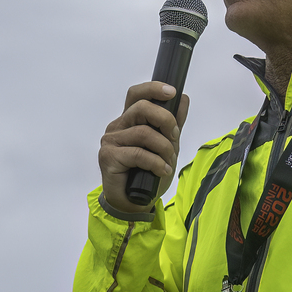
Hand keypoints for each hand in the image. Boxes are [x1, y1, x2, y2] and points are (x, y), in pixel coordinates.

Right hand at [97, 81, 189, 217]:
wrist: (135, 203)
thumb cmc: (147, 175)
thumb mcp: (167, 147)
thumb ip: (173, 124)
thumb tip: (183, 98)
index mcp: (128, 121)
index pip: (136, 94)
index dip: (153, 88)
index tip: (172, 92)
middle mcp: (117, 127)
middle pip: (141, 108)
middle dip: (165, 120)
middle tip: (174, 137)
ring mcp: (110, 141)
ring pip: (143, 132)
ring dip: (163, 147)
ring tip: (168, 162)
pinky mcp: (108, 157)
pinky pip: (138, 153)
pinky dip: (156, 162)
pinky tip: (162, 170)